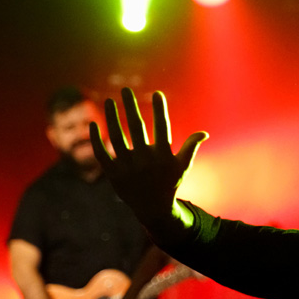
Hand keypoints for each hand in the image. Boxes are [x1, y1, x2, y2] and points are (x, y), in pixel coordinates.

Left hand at [90, 88, 207, 228]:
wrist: (152, 209)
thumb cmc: (169, 183)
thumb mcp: (182, 166)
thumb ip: (191, 147)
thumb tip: (204, 133)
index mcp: (163, 156)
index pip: (162, 127)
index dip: (160, 109)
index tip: (158, 93)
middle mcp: (145, 160)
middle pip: (136, 127)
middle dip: (130, 106)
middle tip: (125, 89)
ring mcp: (127, 167)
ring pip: (116, 136)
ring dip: (111, 116)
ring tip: (109, 100)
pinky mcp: (113, 174)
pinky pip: (101, 153)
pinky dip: (96, 138)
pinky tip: (94, 123)